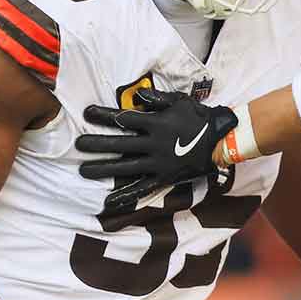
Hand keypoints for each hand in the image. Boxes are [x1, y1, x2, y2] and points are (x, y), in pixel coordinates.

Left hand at [77, 88, 236, 214]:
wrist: (222, 141)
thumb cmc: (199, 117)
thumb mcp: (180, 101)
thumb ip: (157, 99)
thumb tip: (137, 97)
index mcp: (156, 123)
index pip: (124, 118)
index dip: (104, 115)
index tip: (86, 113)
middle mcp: (154, 144)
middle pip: (120, 144)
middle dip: (97, 144)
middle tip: (78, 145)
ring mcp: (158, 163)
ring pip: (126, 167)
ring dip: (103, 169)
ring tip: (84, 171)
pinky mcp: (164, 178)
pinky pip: (142, 188)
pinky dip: (125, 196)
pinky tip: (108, 202)